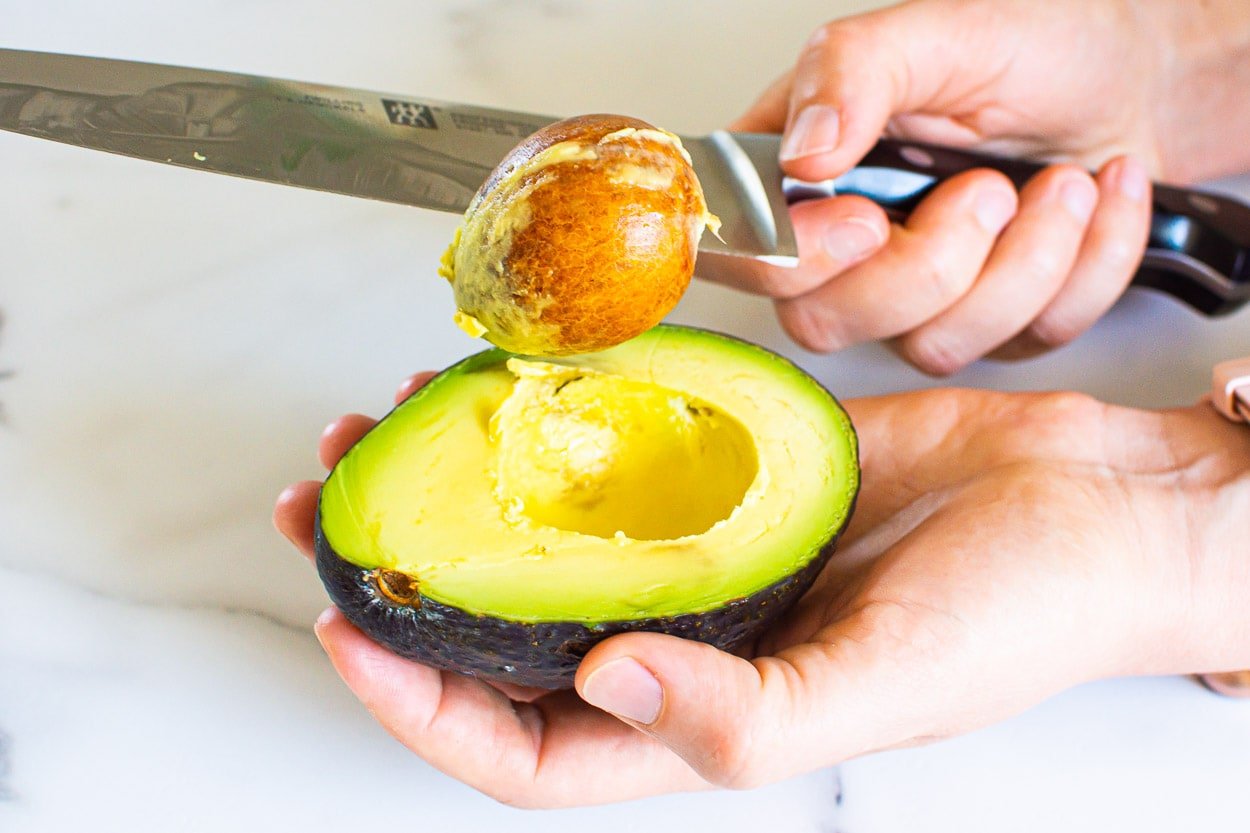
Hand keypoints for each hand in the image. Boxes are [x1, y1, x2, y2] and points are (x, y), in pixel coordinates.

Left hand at [274, 374, 1249, 805]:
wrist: (1088, 503)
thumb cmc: (1016, 618)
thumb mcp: (879, 691)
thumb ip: (739, 717)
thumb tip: (601, 681)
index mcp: (701, 717)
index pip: (524, 744)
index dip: (420, 704)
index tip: (346, 629)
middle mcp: (684, 637)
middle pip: (505, 630)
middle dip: (403, 580)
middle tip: (332, 509)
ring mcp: (698, 550)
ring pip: (542, 535)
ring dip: (459, 491)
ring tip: (388, 433)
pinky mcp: (725, 471)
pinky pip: (612, 454)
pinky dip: (547, 428)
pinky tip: (500, 390)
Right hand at [700, 0, 1249, 372]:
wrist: (1140, 77)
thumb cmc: (1036, 45)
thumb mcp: (938, 30)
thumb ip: (851, 73)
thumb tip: (800, 155)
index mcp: (799, 170)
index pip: (739, 253)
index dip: (791, 260)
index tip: (867, 219)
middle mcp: (842, 247)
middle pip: (822, 324)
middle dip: (930, 266)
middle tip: (987, 189)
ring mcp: (912, 298)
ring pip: (928, 348)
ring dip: (1024, 260)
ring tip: (1059, 185)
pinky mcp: (988, 327)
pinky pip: (1020, 343)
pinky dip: (1083, 269)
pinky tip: (1094, 204)